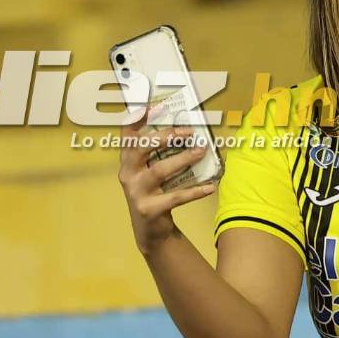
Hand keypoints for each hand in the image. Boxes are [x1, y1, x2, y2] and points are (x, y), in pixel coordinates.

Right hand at [117, 105, 215, 255]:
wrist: (150, 231)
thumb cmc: (154, 193)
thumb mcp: (151, 171)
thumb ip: (162, 154)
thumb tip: (190, 132)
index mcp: (128, 162)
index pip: (127, 136)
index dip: (137, 119)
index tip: (153, 106)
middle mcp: (128, 174)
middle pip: (141, 149)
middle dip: (165, 136)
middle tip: (188, 131)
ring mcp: (136, 192)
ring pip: (160, 171)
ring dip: (183, 159)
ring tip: (202, 151)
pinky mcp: (149, 209)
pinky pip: (175, 197)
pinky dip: (194, 191)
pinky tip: (210, 186)